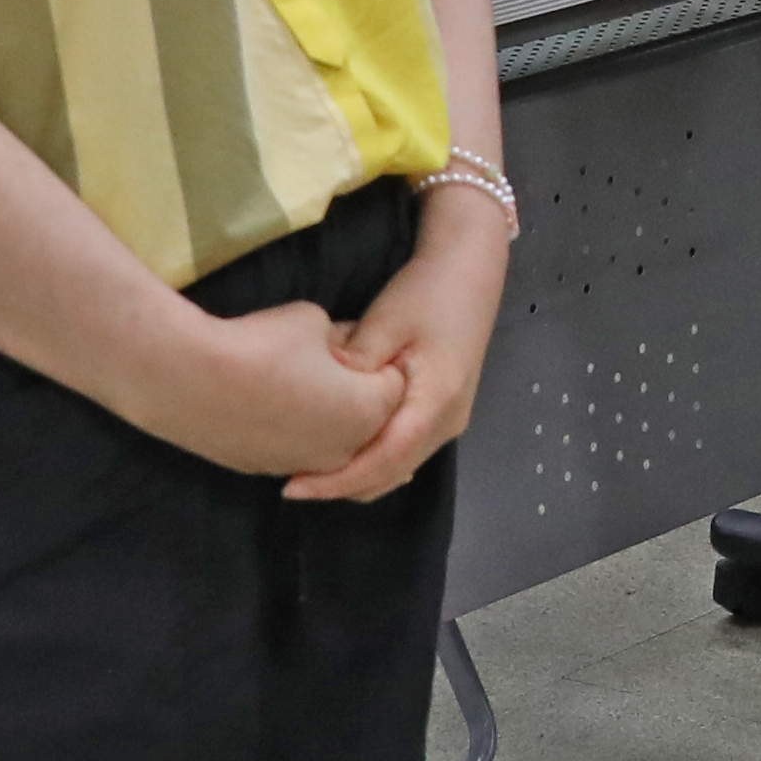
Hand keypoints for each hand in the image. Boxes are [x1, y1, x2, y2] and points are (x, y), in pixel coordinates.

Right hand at [126, 292, 410, 479]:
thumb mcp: (316, 321)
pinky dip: (290, 428)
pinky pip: (295, 448)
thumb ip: (343, 337)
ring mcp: (306, 465)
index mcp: (369, 410)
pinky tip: (265, 402)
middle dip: (356, 390)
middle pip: (367, 416)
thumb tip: (345, 346)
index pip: (394, 381)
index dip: (374, 355)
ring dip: (323, 414)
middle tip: (324, 360)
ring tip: (292, 380)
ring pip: (331, 437)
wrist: (190, 380)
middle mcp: (346, 449)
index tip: (352, 339)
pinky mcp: (268, 471)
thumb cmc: (262, 344)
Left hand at [293, 194, 507, 501]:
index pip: (386, 459)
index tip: (295, 487)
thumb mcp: (388, 319)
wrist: (469, 273)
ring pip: (399, 468)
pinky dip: (372, 462)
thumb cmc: (429, 292)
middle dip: (343, 486)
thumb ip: (358, 359)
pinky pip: (404, 452)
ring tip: (310, 473)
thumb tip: (321, 391)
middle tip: (291, 485)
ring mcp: (449, 421)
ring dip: (357, 476)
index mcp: (437, 402)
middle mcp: (448, 422)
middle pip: (393, 473)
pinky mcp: (441, 414)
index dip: (340, 480)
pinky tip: (340, 452)